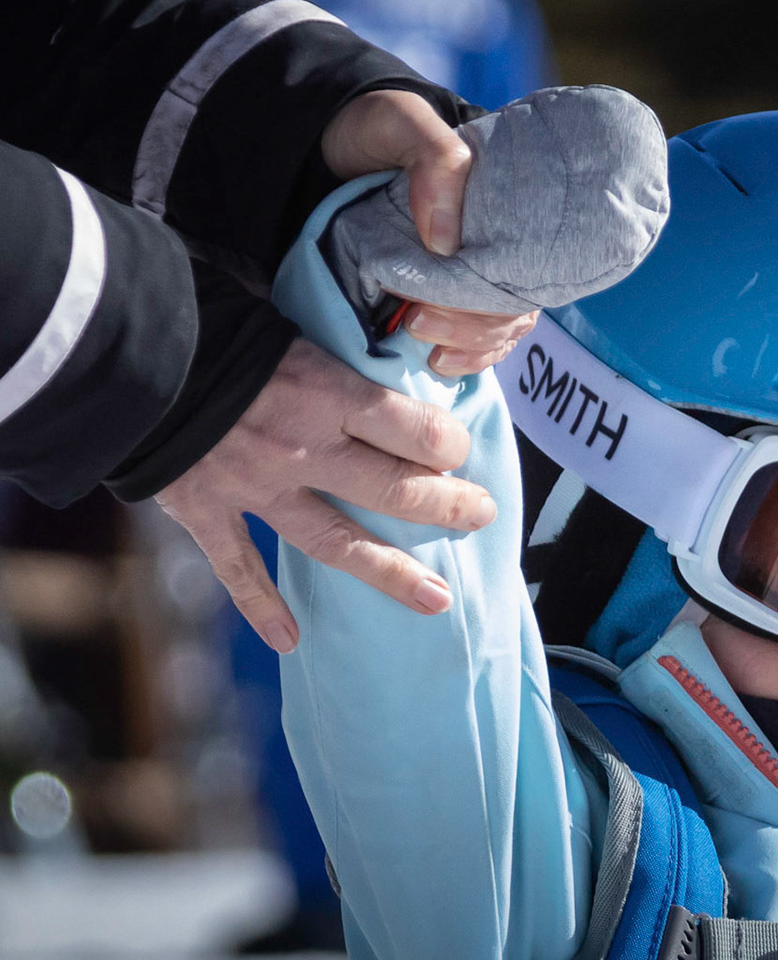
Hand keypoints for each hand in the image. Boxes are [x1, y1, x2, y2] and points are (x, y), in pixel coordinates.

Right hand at [156, 338, 496, 652]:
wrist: (114, 345)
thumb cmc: (207, 318)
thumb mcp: (289, 323)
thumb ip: (336, 356)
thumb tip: (387, 364)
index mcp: (326, 394)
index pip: (416, 432)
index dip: (449, 445)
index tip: (460, 451)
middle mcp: (301, 448)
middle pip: (394, 490)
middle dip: (447, 507)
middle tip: (481, 517)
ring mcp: (254, 487)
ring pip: (336, 540)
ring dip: (390, 573)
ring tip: (438, 600)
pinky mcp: (204, 510)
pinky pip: (239, 568)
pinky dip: (261, 607)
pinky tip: (290, 640)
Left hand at [320, 89, 538, 375]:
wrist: (325, 143)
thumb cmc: (372, 129)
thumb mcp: (401, 122)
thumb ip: (434, 162)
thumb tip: (448, 243)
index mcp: (504, 204)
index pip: (529, 258)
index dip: (498, 292)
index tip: (441, 299)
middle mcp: (500, 242)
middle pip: (515, 301)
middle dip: (475, 326)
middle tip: (420, 323)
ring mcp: (477, 270)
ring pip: (502, 325)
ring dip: (471, 345)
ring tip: (429, 349)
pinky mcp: (450, 293)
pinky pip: (480, 338)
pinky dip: (467, 358)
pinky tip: (441, 362)